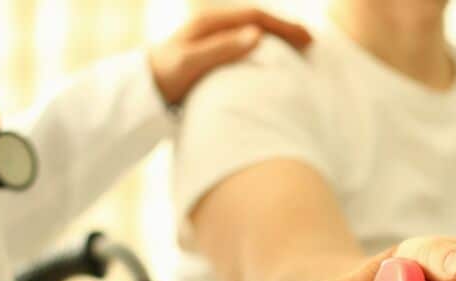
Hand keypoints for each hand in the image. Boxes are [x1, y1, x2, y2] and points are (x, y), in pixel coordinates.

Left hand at [148, 8, 311, 105]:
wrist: (143, 89)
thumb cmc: (165, 78)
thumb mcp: (191, 64)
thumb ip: (222, 49)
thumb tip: (257, 35)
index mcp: (209, 21)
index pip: (255, 16)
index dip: (283, 26)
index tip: (306, 40)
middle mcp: (213, 22)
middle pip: (258, 19)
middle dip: (286, 28)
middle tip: (312, 43)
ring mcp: (213, 34)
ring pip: (254, 28)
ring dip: (278, 36)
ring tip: (301, 48)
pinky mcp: (214, 48)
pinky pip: (246, 40)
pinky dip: (266, 45)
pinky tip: (278, 57)